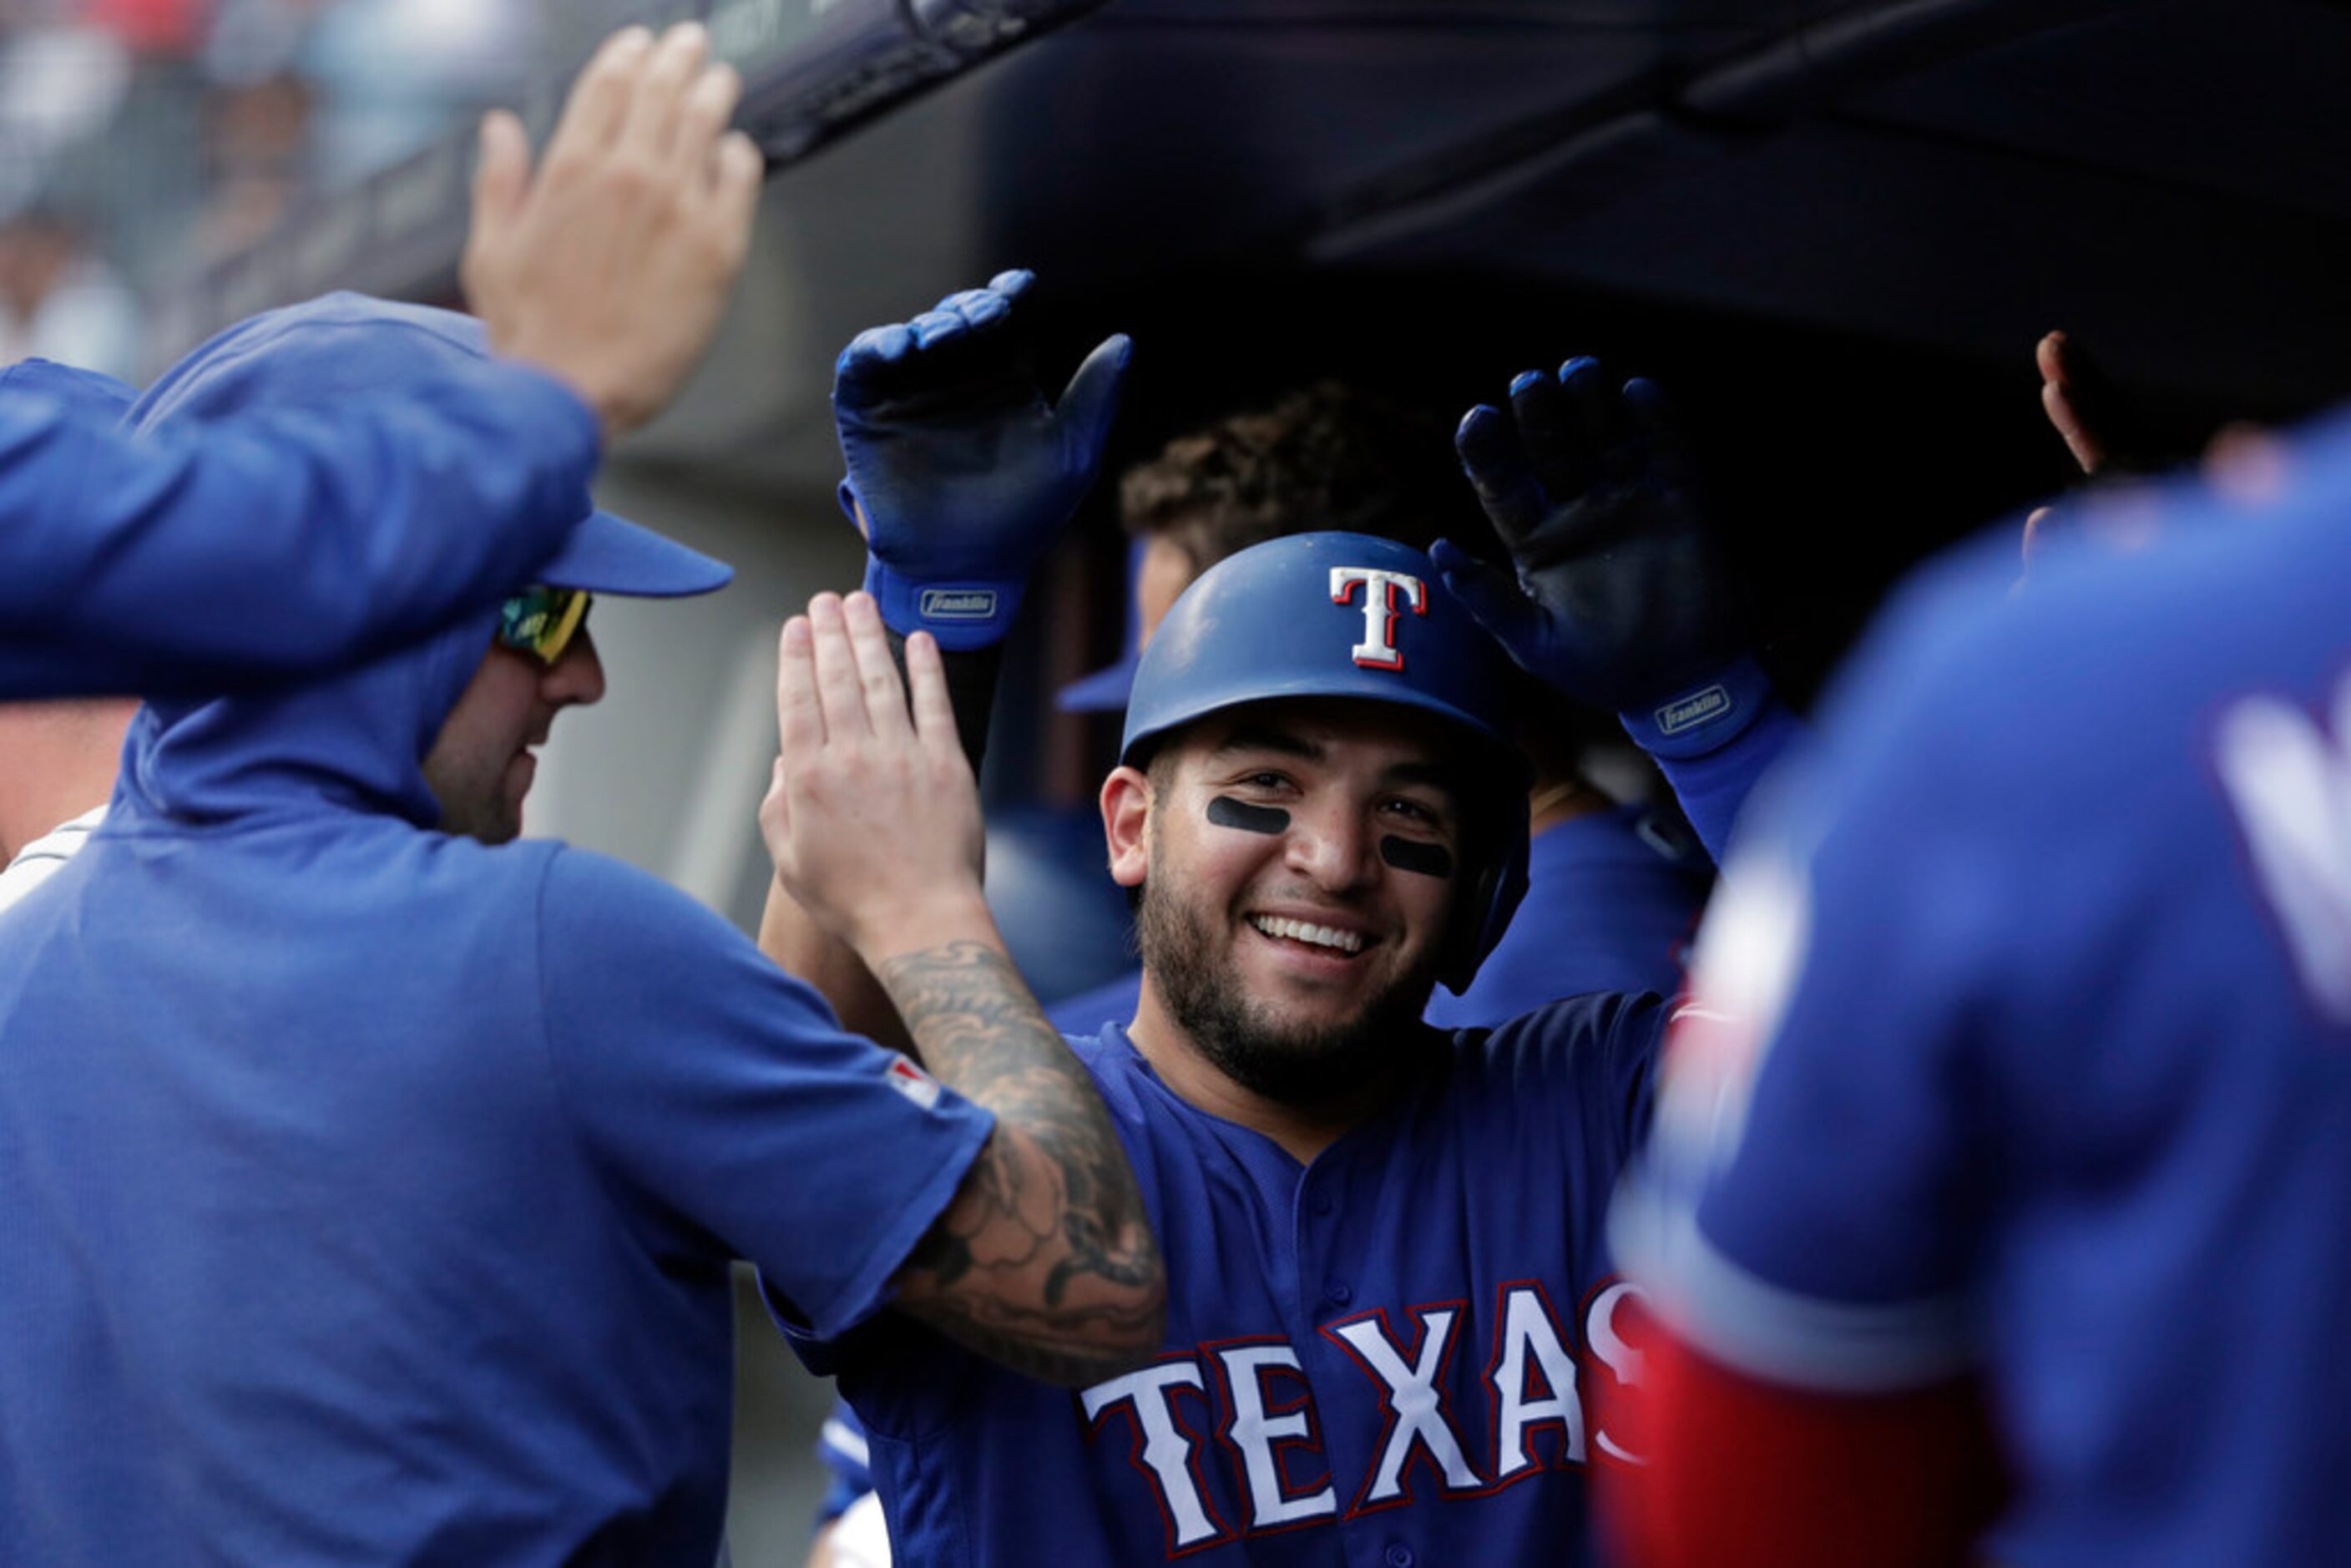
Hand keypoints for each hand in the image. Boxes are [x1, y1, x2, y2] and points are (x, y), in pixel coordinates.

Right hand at [464, 23, 763, 439]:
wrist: (575, 391)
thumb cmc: (530, 333)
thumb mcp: (491, 249)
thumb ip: (500, 181)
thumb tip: (499, 127)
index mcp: (569, 168)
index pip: (605, 87)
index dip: (626, 57)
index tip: (639, 43)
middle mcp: (628, 175)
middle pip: (661, 92)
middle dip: (677, 57)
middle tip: (691, 41)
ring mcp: (679, 206)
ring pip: (704, 123)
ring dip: (713, 91)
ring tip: (720, 77)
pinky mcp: (719, 247)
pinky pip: (739, 178)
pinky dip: (739, 154)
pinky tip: (737, 149)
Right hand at [759, 592, 988, 960]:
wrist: (920, 921)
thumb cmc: (853, 901)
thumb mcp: (790, 860)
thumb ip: (779, 805)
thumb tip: (785, 760)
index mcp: (810, 779)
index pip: (798, 700)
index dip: (796, 657)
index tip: (795, 627)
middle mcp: (854, 757)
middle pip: (838, 678)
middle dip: (829, 632)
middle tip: (825, 600)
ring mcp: (903, 757)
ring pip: (882, 681)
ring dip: (871, 636)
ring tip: (861, 603)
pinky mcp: (946, 764)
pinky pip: (935, 704)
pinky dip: (927, 669)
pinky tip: (919, 640)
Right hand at [834, 270, 1130, 649]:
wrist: (965, 569)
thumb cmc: (1023, 519)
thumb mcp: (1069, 456)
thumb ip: (1094, 399)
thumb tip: (1124, 341)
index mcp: (1004, 381)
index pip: (1006, 322)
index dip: (1009, 296)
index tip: (1019, 289)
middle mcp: (956, 379)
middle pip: (959, 318)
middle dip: (970, 309)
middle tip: (985, 315)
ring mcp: (910, 392)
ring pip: (913, 334)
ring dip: (930, 324)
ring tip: (948, 333)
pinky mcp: (868, 412)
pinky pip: (863, 365)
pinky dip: (877, 347)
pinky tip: (901, 347)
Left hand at [1437, 357, 1745, 712]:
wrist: (1680, 687)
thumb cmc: (1599, 670)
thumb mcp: (1534, 643)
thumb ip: (1487, 600)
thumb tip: (1438, 549)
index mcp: (1534, 538)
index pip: (1501, 481)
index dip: (1487, 449)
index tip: (1478, 419)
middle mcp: (1577, 509)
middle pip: (1550, 445)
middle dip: (1539, 412)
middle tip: (1529, 384)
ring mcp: (1628, 500)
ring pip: (1604, 434)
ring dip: (1590, 399)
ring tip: (1577, 371)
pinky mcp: (1680, 500)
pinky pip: (1667, 448)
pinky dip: (1655, 418)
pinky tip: (1637, 392)